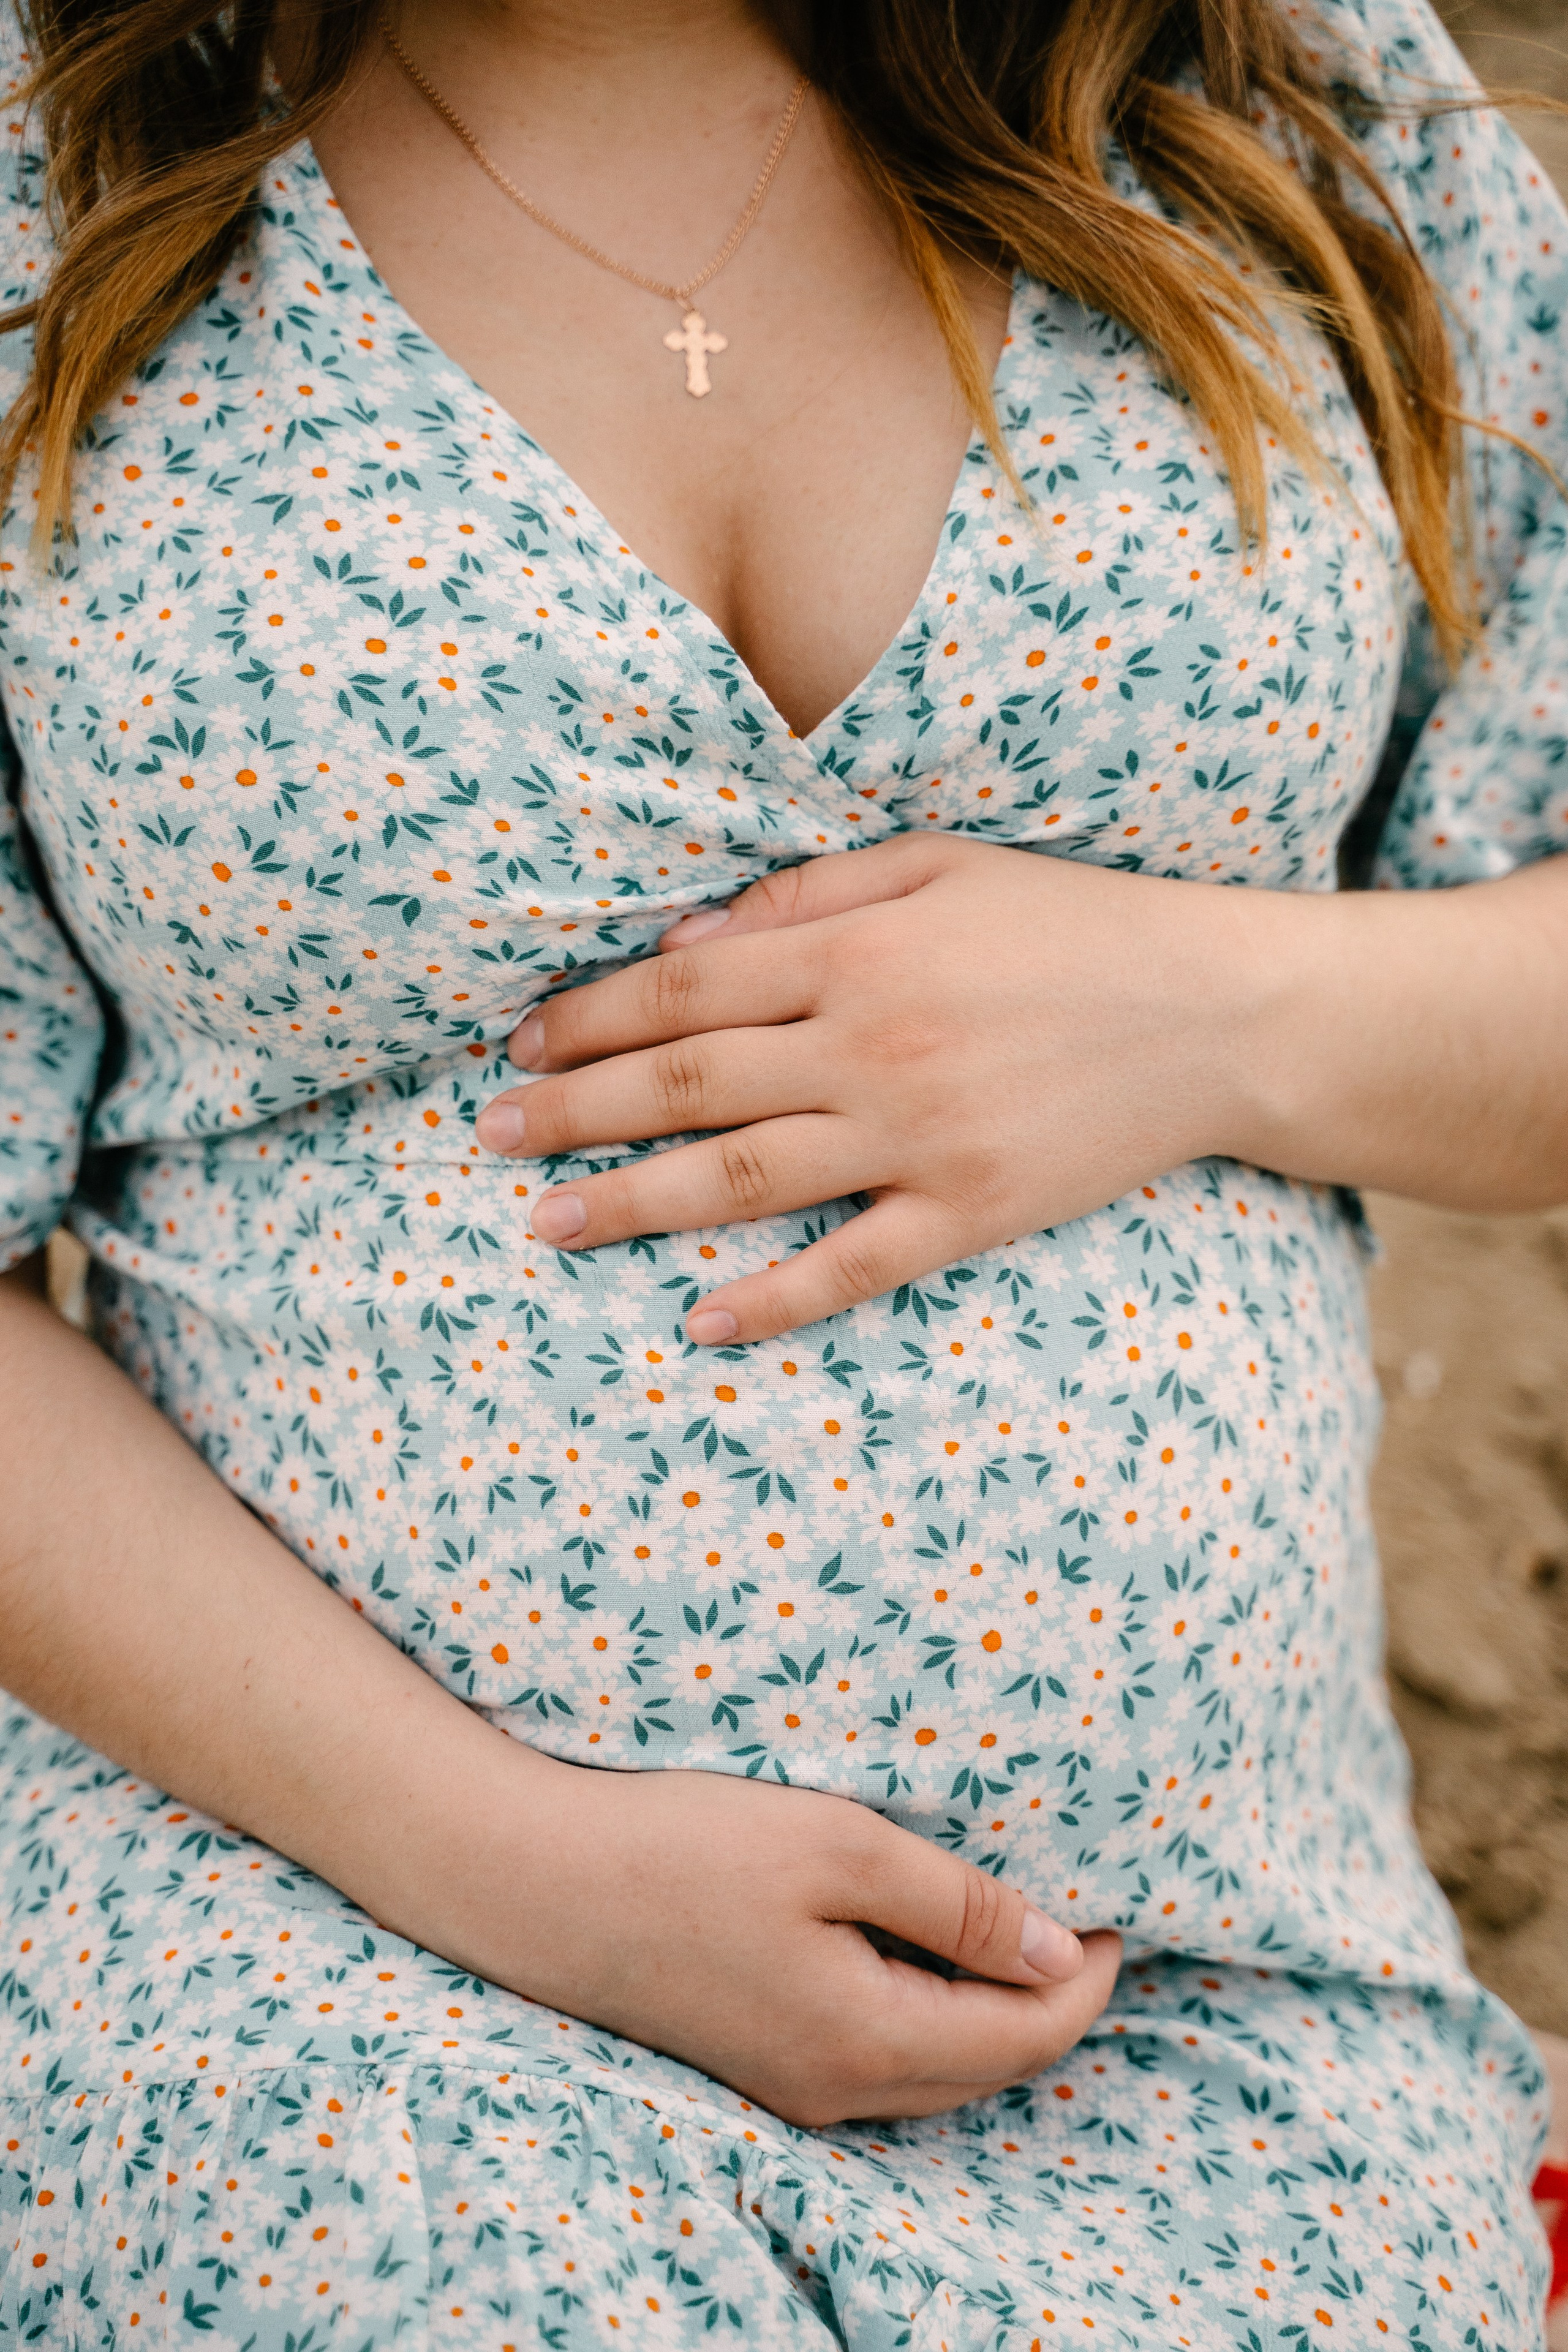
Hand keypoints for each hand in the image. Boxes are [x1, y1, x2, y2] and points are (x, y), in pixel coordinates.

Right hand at [471, 1756, 1120, 2127]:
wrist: (534, 1881)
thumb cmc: (685, 1847)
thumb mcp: (838, 1848)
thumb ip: (955, 1905)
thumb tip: (1055, 1951)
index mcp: (866, 2042)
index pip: (1028, 2038)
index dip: (1086, 1980)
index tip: (1113, 1907)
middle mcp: (834, 2090)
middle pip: (989, 2068)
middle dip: (1051, 2002)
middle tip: (1079, 1913)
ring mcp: (789, 2084)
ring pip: (935, 2071)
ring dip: (991, 2009)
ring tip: (1014, 1922)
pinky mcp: (753, 2058)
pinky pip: (880, 2057)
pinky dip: (930, 2011)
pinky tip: (924, 1945)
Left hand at [477, 833, 1266, 1341]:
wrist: (1217, 1012)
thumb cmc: (1074, 923)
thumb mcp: (944, 865)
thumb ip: (811, 893)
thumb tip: (688, 937)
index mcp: (860, 950)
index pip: (685, 989)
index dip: (591, 1019)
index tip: (520, 1046)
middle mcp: (872, 1047)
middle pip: (688, 1085)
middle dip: (575, 1112)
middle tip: (490, 1138)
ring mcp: (920, 1140)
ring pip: (744, 1179)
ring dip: (633, 1204)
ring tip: (544, 1223)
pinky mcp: (972, 1213)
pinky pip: (853, 1266)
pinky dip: (775, 1298)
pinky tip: (701, 1321)